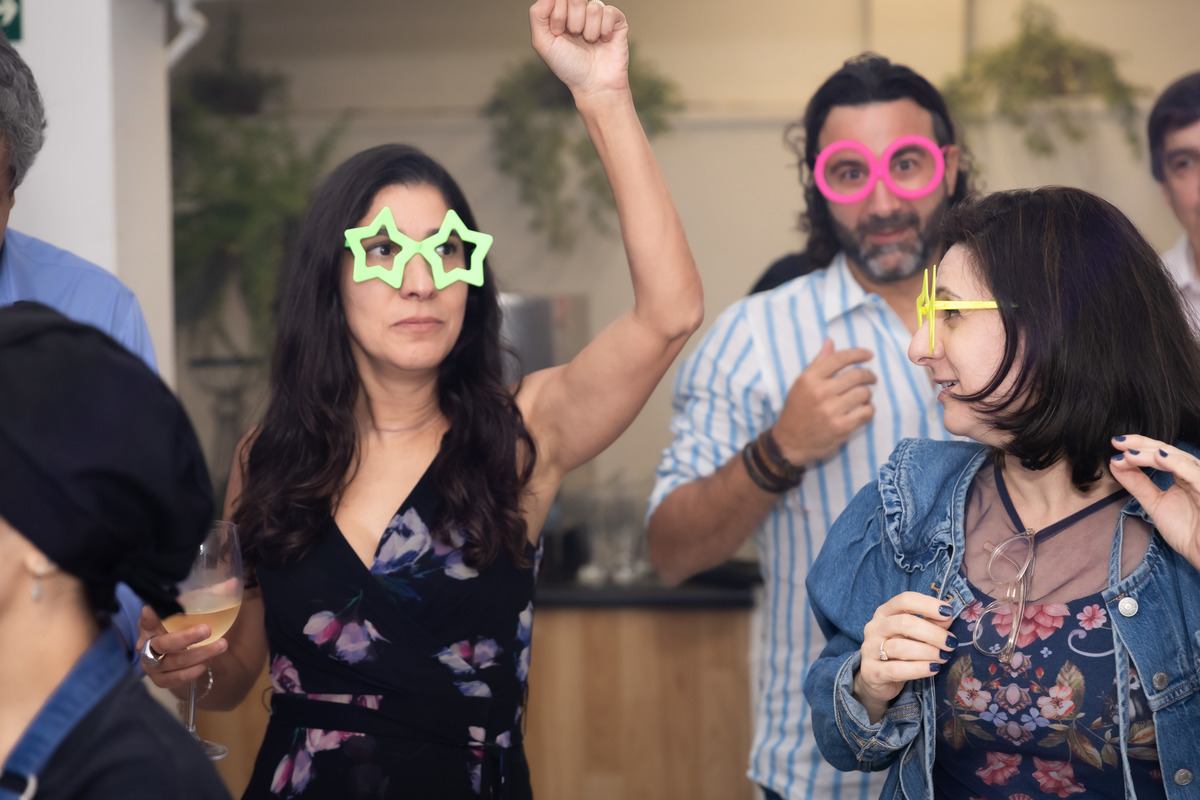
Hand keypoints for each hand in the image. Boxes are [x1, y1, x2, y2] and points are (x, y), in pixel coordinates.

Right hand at [137, 605, 227, 690]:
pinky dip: (191, 672)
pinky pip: (174, 679)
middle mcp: (147, 646)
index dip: (147, 618)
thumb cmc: (191, 631)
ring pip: (173, 661)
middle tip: (207, 630)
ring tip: (221, 645)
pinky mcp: (160, 681)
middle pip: (162, 643)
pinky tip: (206, 664)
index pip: (146, 621)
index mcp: (151, 627)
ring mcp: (151, 666)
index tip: (149, 609)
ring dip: (198, 654)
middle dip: (185, 637)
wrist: (190, 662)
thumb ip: (212, 597)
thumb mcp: (199, 614)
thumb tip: (233, 582)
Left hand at [530, 0, 628, 98]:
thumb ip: (537, 15)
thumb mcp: (543, 43)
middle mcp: (580, 11)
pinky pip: (609, 12)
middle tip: (575, 37)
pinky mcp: (617, 21)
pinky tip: (603, 41)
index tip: (558, 33)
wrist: (593, 84)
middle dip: (573, 22)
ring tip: (590, 43)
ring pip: (593, 7)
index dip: (558, 15)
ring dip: (589, 31)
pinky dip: (604, 30)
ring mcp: (599, 15)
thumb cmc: (568, 66)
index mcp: (562, 12)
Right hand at [772, 339, 875, 465]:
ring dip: (867, 394)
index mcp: (809, 379)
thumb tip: (830, 342)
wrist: (788, 443)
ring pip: (863, 393)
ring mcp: (831, 411)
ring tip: (863, 397)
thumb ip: (817, 364)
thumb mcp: (801, 384)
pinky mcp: (841, 428)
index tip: (869, 355)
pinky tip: (863, 410)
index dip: (858, 354)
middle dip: (868, 375)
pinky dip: (869, 410)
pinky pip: (866, 412)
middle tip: (871, 378)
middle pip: (856, 375)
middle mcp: (820, 392)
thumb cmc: (796, 411)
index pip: (839, 358)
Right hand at [854, 592, 955, 720]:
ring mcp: (870, 649)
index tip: (948, 612)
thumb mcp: (914, 634)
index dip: (927, 604)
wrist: (876, 678)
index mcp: (884, 612)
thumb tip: (947, 617)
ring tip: (943, 657)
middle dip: (932, 633)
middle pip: (904, 623)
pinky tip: (933, 669)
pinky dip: (919, 669)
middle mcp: (875, 628)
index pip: (904, 600)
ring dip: (928, 652)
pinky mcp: (872, 672)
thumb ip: (931, 623)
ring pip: (900, 647)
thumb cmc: (899, 651)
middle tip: (950, 643)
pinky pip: (897, 670)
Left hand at [1110, 435, 1199, 570]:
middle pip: (1168, 451)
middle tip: (1118, 443)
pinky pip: (1194, 474)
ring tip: (1130, 454)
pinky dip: (1177, 464)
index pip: (1160, 453)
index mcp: (1184, 475)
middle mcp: (1194, 473)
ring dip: (1152, 454)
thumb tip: (1115, 463)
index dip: (1139, 446)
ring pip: (1179, 458)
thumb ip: (1137, 484)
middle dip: (1142, 445)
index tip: (1116, 444)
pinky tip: (1159, 457)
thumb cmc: (1189, 532)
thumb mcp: (1155, 504)